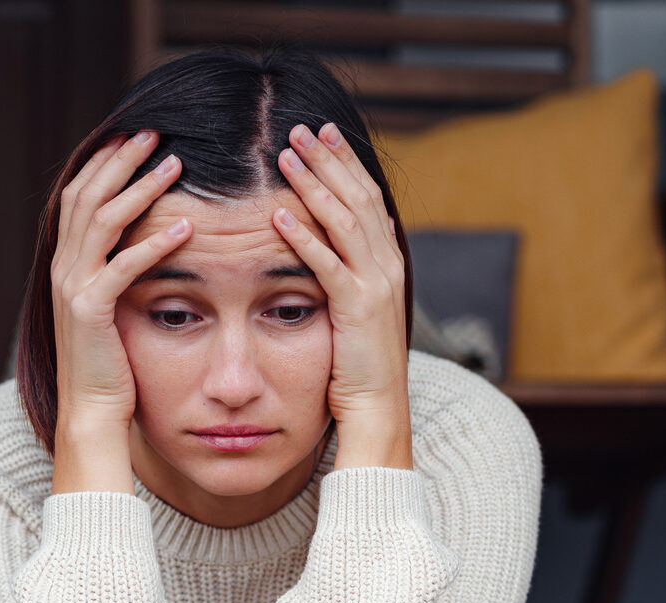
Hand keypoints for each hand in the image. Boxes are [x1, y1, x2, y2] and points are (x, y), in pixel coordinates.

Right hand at [51, 130, 190, 432]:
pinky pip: (123, 268)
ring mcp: (73, 289)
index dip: (104, 162)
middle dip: (121, 159)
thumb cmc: (110, 365)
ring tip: (176, 164)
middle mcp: (64, 269)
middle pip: (87, 195)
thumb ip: (117, 272)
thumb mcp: (111, 308)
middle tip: (155, 131)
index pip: (79, 196)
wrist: (90, 413)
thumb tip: (143, 242)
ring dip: (140, 188)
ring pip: (103, 221)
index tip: (134, 135)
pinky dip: (153, 244)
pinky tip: (185, 228)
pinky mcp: (91, 313)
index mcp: (67, 264)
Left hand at [271, 121, 411, 466]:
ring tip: (285, 155)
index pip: (366, 199)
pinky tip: (277, 216)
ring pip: (345, 221)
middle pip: (358, 197)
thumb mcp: (353, 312)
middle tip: (301, 127)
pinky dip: (303, 238)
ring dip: (314, 184)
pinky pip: (328, 265)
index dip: (344, 164)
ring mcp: (376, 287)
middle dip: (329, 160)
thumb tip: (339, 243)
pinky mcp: (358, 310)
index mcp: (387, 264)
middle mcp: (387, 267)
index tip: (322, 135)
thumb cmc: (358, 368)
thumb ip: (348, 274)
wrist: (378, 412)